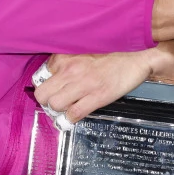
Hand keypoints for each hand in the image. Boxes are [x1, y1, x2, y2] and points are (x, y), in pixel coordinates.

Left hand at [33, 50, 155, 123]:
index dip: (44, 88)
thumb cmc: (109, 59)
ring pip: (55, 104)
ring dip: (58, 111)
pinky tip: (72, 118)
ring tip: (65, 110)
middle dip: (46, 102)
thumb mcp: (82, 55)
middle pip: (42, 93)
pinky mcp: (97, 96)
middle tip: (55, 104)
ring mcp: (84, 84)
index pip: (39, 77)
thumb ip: (65, 65)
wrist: (134, 62)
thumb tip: (52, 82)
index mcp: (66, 58)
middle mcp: (71, 69)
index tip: (51, 92)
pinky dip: (70, 120)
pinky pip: (74, 113)